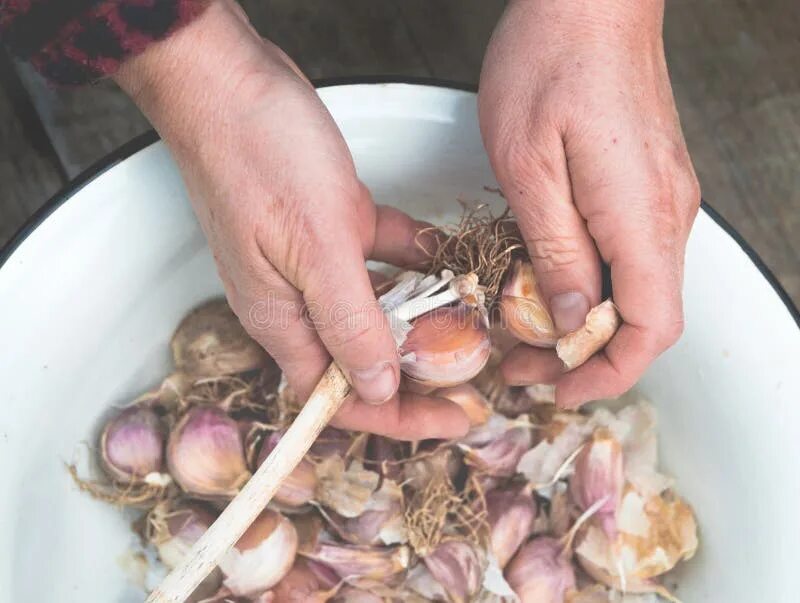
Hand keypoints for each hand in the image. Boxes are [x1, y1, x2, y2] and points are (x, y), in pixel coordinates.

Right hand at [115, 0, 468, 439]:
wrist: (227, 80)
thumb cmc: (257, 158)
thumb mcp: (314, 248)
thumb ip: (348, 322)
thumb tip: (377, 387)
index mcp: (282, 319)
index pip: (340, 396)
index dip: (399, 416)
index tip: (454, 418)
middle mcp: (297, 299)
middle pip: (364, 357)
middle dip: (421, 372)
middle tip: (477, 375)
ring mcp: (315, 260)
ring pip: (377, 306)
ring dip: (423, 315)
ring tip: (474, 321)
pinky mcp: (331, 222)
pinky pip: (381, 253)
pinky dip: (413, 257)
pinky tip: (447, 255)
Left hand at [479, 0, 700, 406]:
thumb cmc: (552, 60)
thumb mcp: (529, 165)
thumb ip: (555, 248)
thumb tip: (574, 317)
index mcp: (640, 216)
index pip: (650, 328)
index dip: (607, 372)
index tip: (556, 388)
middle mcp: (666, 213)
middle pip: (646, 317)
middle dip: (584, 355)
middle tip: (521, 362)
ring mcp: (663, 197)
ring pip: (637, 289)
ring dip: (585, 321)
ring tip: (522, 329)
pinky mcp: (648, 181)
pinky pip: (629, 253)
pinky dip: (591, 283)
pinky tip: (545, 280)